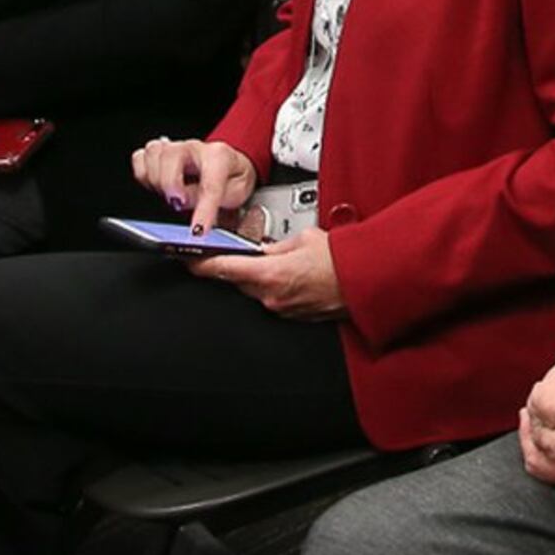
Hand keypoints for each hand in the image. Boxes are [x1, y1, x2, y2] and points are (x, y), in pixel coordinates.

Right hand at [131, 137, 259, 233]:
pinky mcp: (159, 153)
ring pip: (152, 154)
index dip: (203, 210)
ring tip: (171, 195)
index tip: (198, 231)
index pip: (209, 183)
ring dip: (156, 179)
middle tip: (178, 204)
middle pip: (170, 156)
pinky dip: (144, 175)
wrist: (230, 166)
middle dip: (170, 183)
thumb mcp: (235, 194)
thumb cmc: (232, 179)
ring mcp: (175, 147)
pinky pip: (140, 158)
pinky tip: (157, 187)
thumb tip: (191, 214)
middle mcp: (194, 148)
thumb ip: (212, 202)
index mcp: (220, 156)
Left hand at [192, 227, 345, 317]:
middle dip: (237, 267)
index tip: (188, 259)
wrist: (366, 281)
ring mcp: (282, 310)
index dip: (201, 264)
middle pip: (238, 282)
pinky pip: (274, 300)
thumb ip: (277, 246)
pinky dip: (277, 287)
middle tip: (242, 253)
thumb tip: (265, 250)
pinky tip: (294, 276)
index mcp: (270, 274)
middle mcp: (272, 297)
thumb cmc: (342, 260)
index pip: (223, 269)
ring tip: (281, 262)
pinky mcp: (294, 316)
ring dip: (260, 277)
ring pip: (256, 291)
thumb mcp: (304, 239)